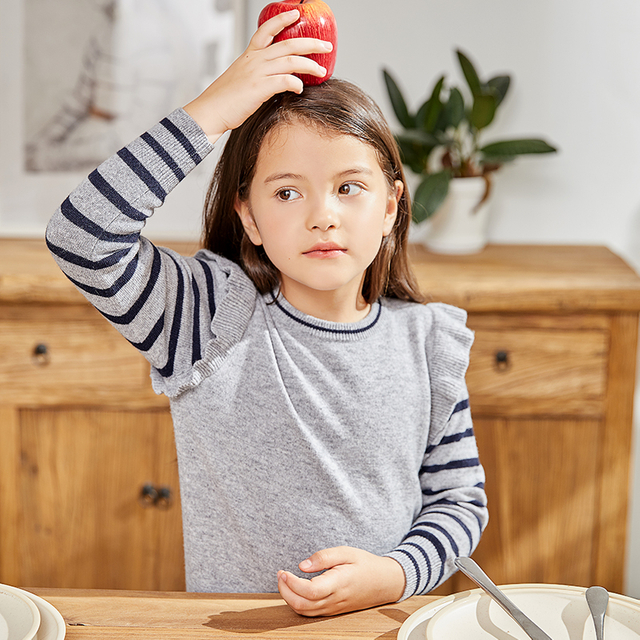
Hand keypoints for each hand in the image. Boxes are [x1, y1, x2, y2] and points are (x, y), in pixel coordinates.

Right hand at [184, 10, 331, 142]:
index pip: (266, 30)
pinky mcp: (259, 88)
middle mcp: (254, 60)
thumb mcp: (240, 79)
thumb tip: (274, 81)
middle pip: (288, 44)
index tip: (296, 13)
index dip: (282, 20)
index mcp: (249, 56)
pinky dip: (296, 83)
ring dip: (309, 65)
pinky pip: (285, 81)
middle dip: (310, 43)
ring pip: (291, 61)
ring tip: (321, 70)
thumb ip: (257, 75)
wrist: (210, 111)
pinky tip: (300, 89)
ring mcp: (257, 73)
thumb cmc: (224, 100)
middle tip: (326, 46)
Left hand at [277, 546, 405, 616]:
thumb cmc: (365, 565)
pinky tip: (295, 589)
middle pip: (303, 605)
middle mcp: (335, 600)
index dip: (293, 583)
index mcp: (339, 583)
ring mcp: (333, 608)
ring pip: (305, 611)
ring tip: (284, 580)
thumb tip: (302, 565)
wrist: (384, 582)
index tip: (284, 571)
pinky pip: (311, 612)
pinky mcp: (332, 610)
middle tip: (280, 575)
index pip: (311, 591)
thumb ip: (323, 557)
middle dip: (285, 592)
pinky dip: (298, 603)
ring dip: (289, 598)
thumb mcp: (346, 552)